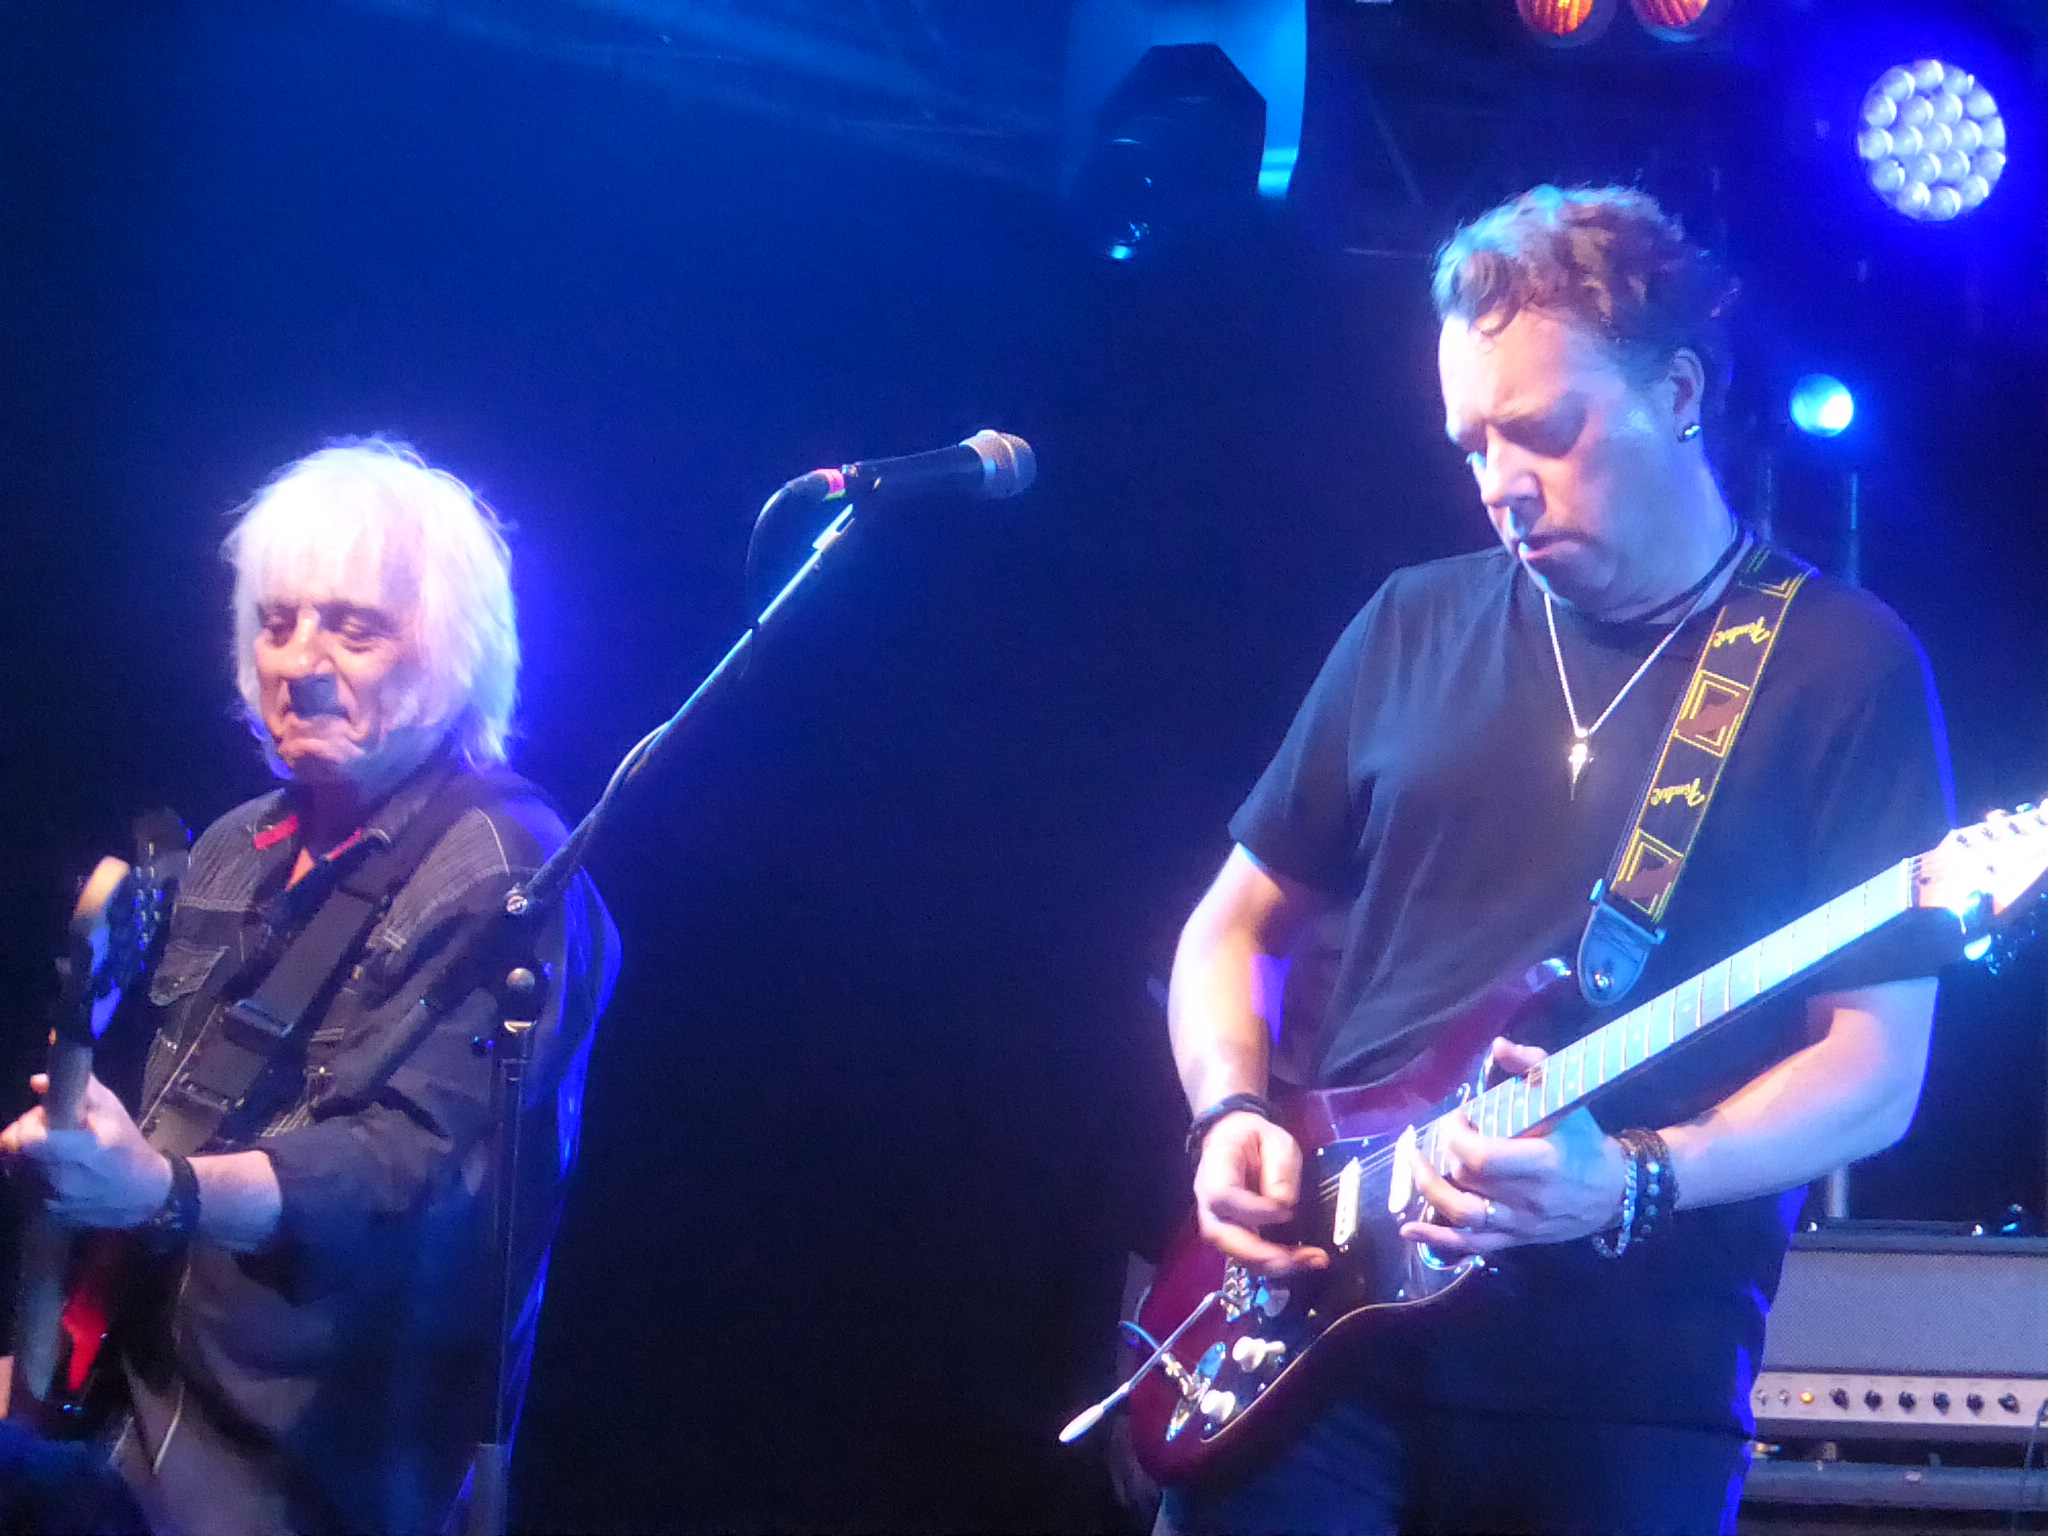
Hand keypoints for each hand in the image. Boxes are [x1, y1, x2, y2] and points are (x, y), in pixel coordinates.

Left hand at [0, 1074, 170, 1228]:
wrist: (141, 1197)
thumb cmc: (128, 1145)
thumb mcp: (112, 1109)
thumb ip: (77, 1089)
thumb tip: (37, 1081)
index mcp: (88, 1151)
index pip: (31, 1140)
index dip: (30, 1123)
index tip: (44, 1116)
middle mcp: (64, 1180)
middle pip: (13, 1150)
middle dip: (23, 1133)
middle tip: (44, 1128)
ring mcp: (51, 1202)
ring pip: (11, 1167)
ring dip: (22, 1153)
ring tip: (47, 1148)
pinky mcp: (42, 1215)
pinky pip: (18, 1184)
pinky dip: (26, 1171)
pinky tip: (47, 1167)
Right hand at [1192, 1111, 1328, 1276]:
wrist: (1237, 1141)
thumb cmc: (1255, 1139)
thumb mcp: (1276, 1140)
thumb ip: (1280, 1169)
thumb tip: (1284, 1205)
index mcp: (1216, 1168)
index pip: (1223, 1196)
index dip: (1252, 1210)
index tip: (1285, 1212)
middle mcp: (1208, 1200)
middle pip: (1221, 1236)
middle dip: (1260, 1254)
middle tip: (1298, 1259)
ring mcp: (1217, 1221)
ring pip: (1233, 1253)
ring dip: (1272, 1264)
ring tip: (1310, 1261)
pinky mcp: (1232, 1235)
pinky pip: (1247, 1256)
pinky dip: (1275, 1264)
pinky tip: (1303, 1261)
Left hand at [1397, 1038, 1628, 1257]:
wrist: (1615, 1191)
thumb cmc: (1585, 1140)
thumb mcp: (1567, 1098)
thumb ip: (1533, 1067)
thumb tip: (1498, 1045)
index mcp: (1543, 1163)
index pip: (1483, 1157)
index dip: (1456, 1136)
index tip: (1457, 1117)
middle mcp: (1529, 1198)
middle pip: (1468, 1182)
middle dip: (1445, 1155)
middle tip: (1443, 1134)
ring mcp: (1520, 1223)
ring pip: (1463, 1217)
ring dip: (1429, 1191)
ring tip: (1412, 1165)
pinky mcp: (1515, 1240)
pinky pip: (1471, 1246)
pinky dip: (1437, 1240)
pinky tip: (1408, 1229)